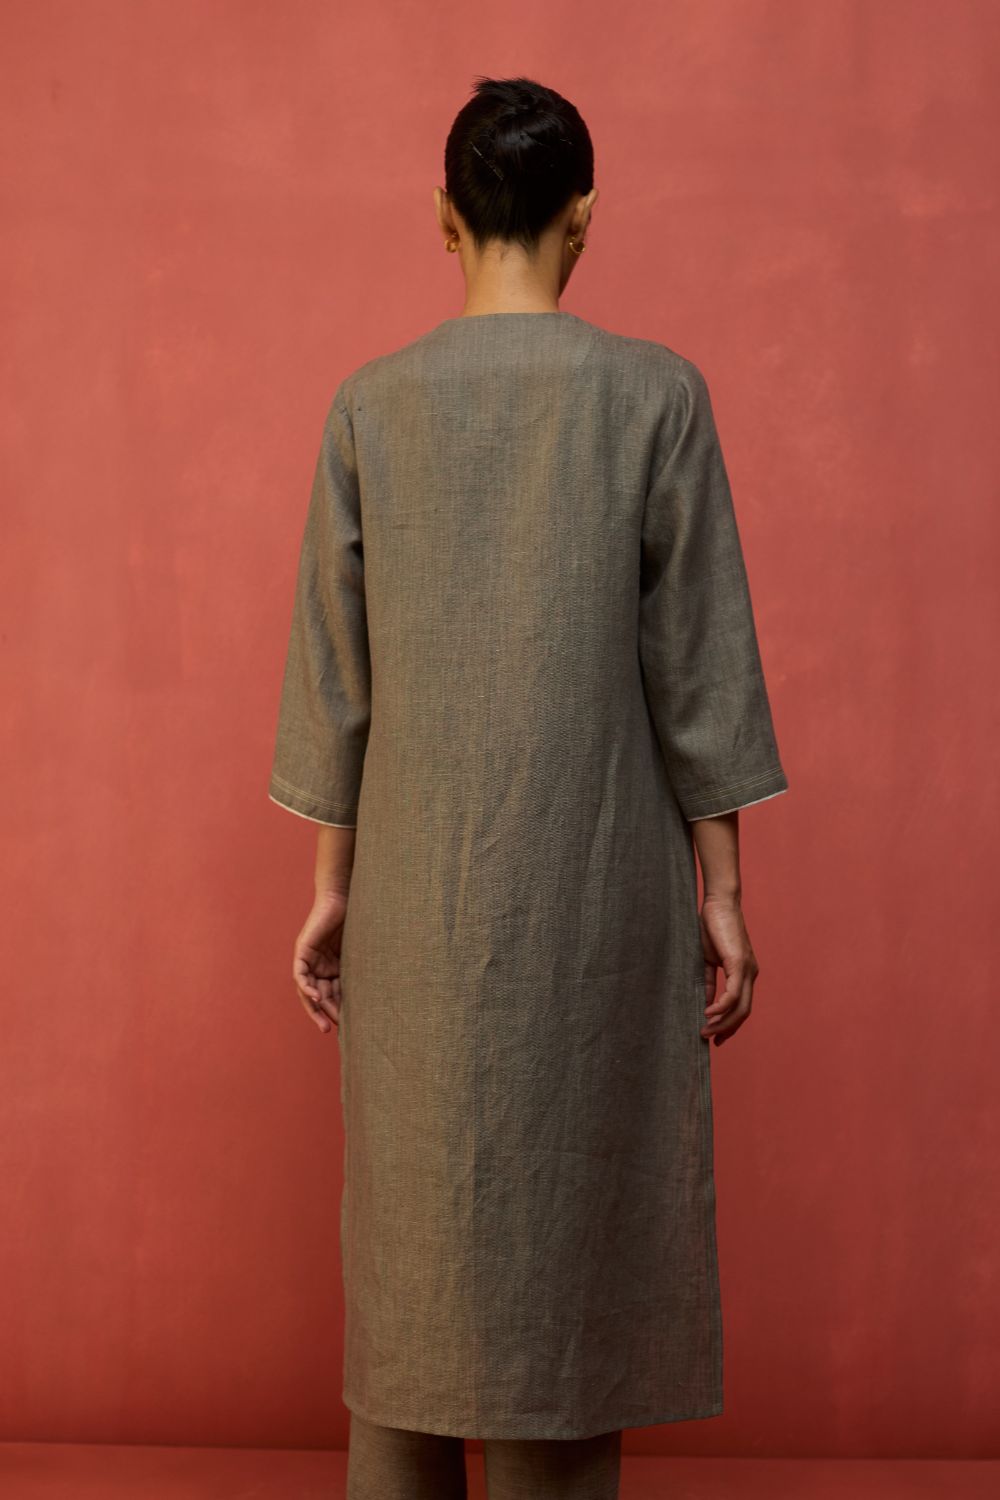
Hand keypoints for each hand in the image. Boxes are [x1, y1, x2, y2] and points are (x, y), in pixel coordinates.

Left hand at [292, 890, 349, 1033]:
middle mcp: (320, 966)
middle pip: (320, 996)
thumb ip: (363, 970)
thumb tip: (383, 994)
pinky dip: (306, 987)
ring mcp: (310, 959)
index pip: (334, 994)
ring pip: (308, 989)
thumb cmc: (359, 920)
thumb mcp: (361, 953)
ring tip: (323, 1023)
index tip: (348, 1025)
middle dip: (326, 1013)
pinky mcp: (302, 950)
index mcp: (335, 968)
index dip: (339, 1009)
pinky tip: (315, 997)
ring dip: (314, 1007)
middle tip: (332, 1029)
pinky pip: (300, 974)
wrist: (346, 896)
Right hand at [698, 894, 759, 1046]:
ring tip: (705, 1030)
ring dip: (723, 1023)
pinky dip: (721, 1007)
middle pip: (744, 1012)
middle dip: (727, 1030)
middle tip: (710, 1040)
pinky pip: (733, 993)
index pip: (742, 1007)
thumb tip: (707, 1004)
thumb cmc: (712, 928)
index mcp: (745, 973)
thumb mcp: (708, 961)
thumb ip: (709, 983)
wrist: (718, 903)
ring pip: (741, 1007)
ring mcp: (747, 969)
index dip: (730, 1024)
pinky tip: (708, 1012)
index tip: (716, 1037)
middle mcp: (751, 974)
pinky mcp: (739, 963)